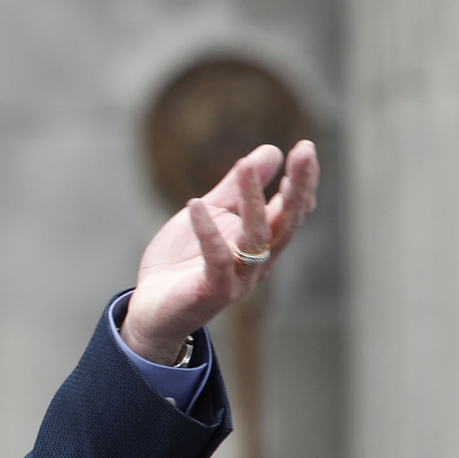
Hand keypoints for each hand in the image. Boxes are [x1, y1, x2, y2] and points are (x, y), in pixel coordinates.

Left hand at [120, 140, 319, 363]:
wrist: (152, 310)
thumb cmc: (183, 262)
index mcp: (260, 243)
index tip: (306, 148)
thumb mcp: (211, 215)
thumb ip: (237, 188)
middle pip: (286, 223)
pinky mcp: (212, 292)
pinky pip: (216, 260)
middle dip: (298, 187)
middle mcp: (257, 262)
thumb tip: (271, 152)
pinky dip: (207, 232)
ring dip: (253, 201)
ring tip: (244, 165)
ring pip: (255, 238)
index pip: (291, 211)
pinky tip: (195, 204)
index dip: (302, 182)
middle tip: (305, 152)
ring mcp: (238, 279)